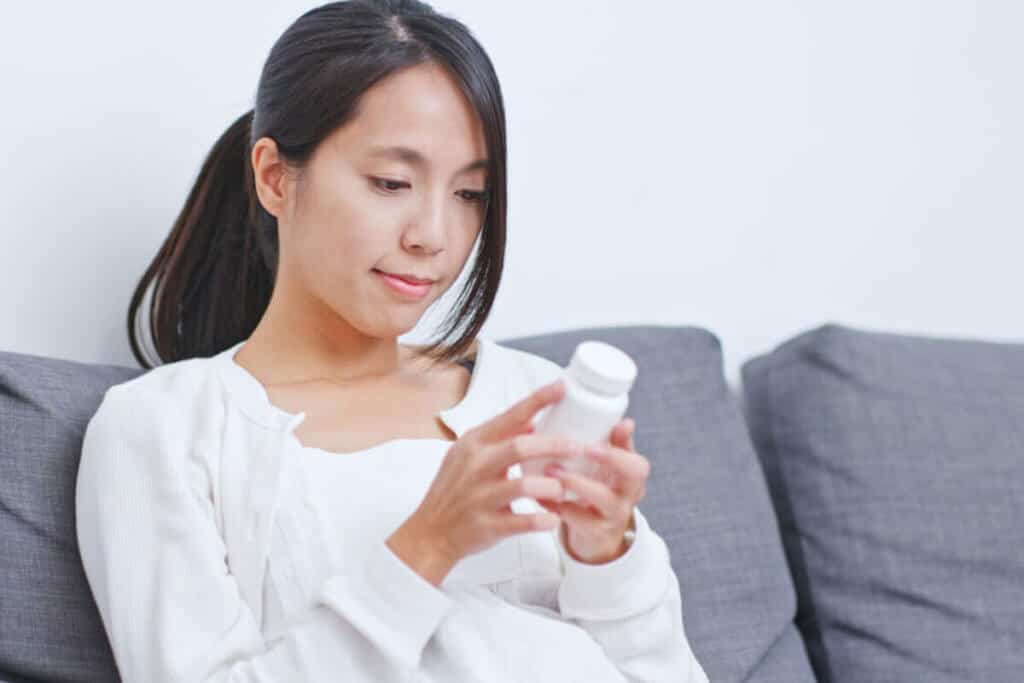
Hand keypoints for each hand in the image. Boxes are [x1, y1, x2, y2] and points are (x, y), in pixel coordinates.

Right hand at [390, 379, 582, 585]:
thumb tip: (530, 423)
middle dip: (554, 445)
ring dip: (550, 486)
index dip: (538, 400)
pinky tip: (553, 519)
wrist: (430, 532)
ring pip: (523, 485)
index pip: (510, 416)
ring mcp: (479, 497)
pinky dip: (542, 520)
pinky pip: (522, 521)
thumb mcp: (467, 456)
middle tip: (579, 446)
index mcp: (473, 444)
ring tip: (563, 488)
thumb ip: (497, 439)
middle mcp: (475, 466)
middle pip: (520, 447)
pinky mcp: (486, 525)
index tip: (562, 387)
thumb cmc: (453, 491)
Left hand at [536, 417, 648, 564]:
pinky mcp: (595, 532)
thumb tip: (626, 421)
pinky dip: (557, 505)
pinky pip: (577, 519)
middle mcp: (628, 496)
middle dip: (609, 458)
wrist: (598, 537)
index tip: (596, 439)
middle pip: (633, 475)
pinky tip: (540, 495)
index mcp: (632, 478)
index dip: (620, 450)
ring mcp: (613, 516)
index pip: (638, 462)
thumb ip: (616, 445)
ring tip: (552, 469)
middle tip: (581, 448)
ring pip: (603, 499)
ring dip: (577, 481)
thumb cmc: (602, 493)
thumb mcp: (611, 471)